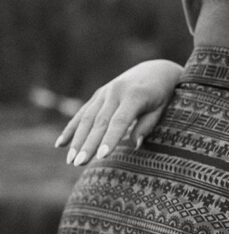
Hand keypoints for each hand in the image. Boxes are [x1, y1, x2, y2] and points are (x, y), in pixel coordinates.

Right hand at [54, 59, 182, 164]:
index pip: (120, 121)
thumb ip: (148, 124)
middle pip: (99, 122)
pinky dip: (71, 129)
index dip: (110, 139)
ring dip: (76, 140)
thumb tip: (134, 145)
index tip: (102, 156)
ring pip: (87, 118)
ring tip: (71, 160)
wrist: (156, 70)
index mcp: (134, 96)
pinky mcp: (99, 95)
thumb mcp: (162, 109)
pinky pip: (82, 113)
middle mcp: (116, 92)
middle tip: (79, 163)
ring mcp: (105, 92)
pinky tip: (60, 144)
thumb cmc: (163, 95)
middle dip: (88, 144)